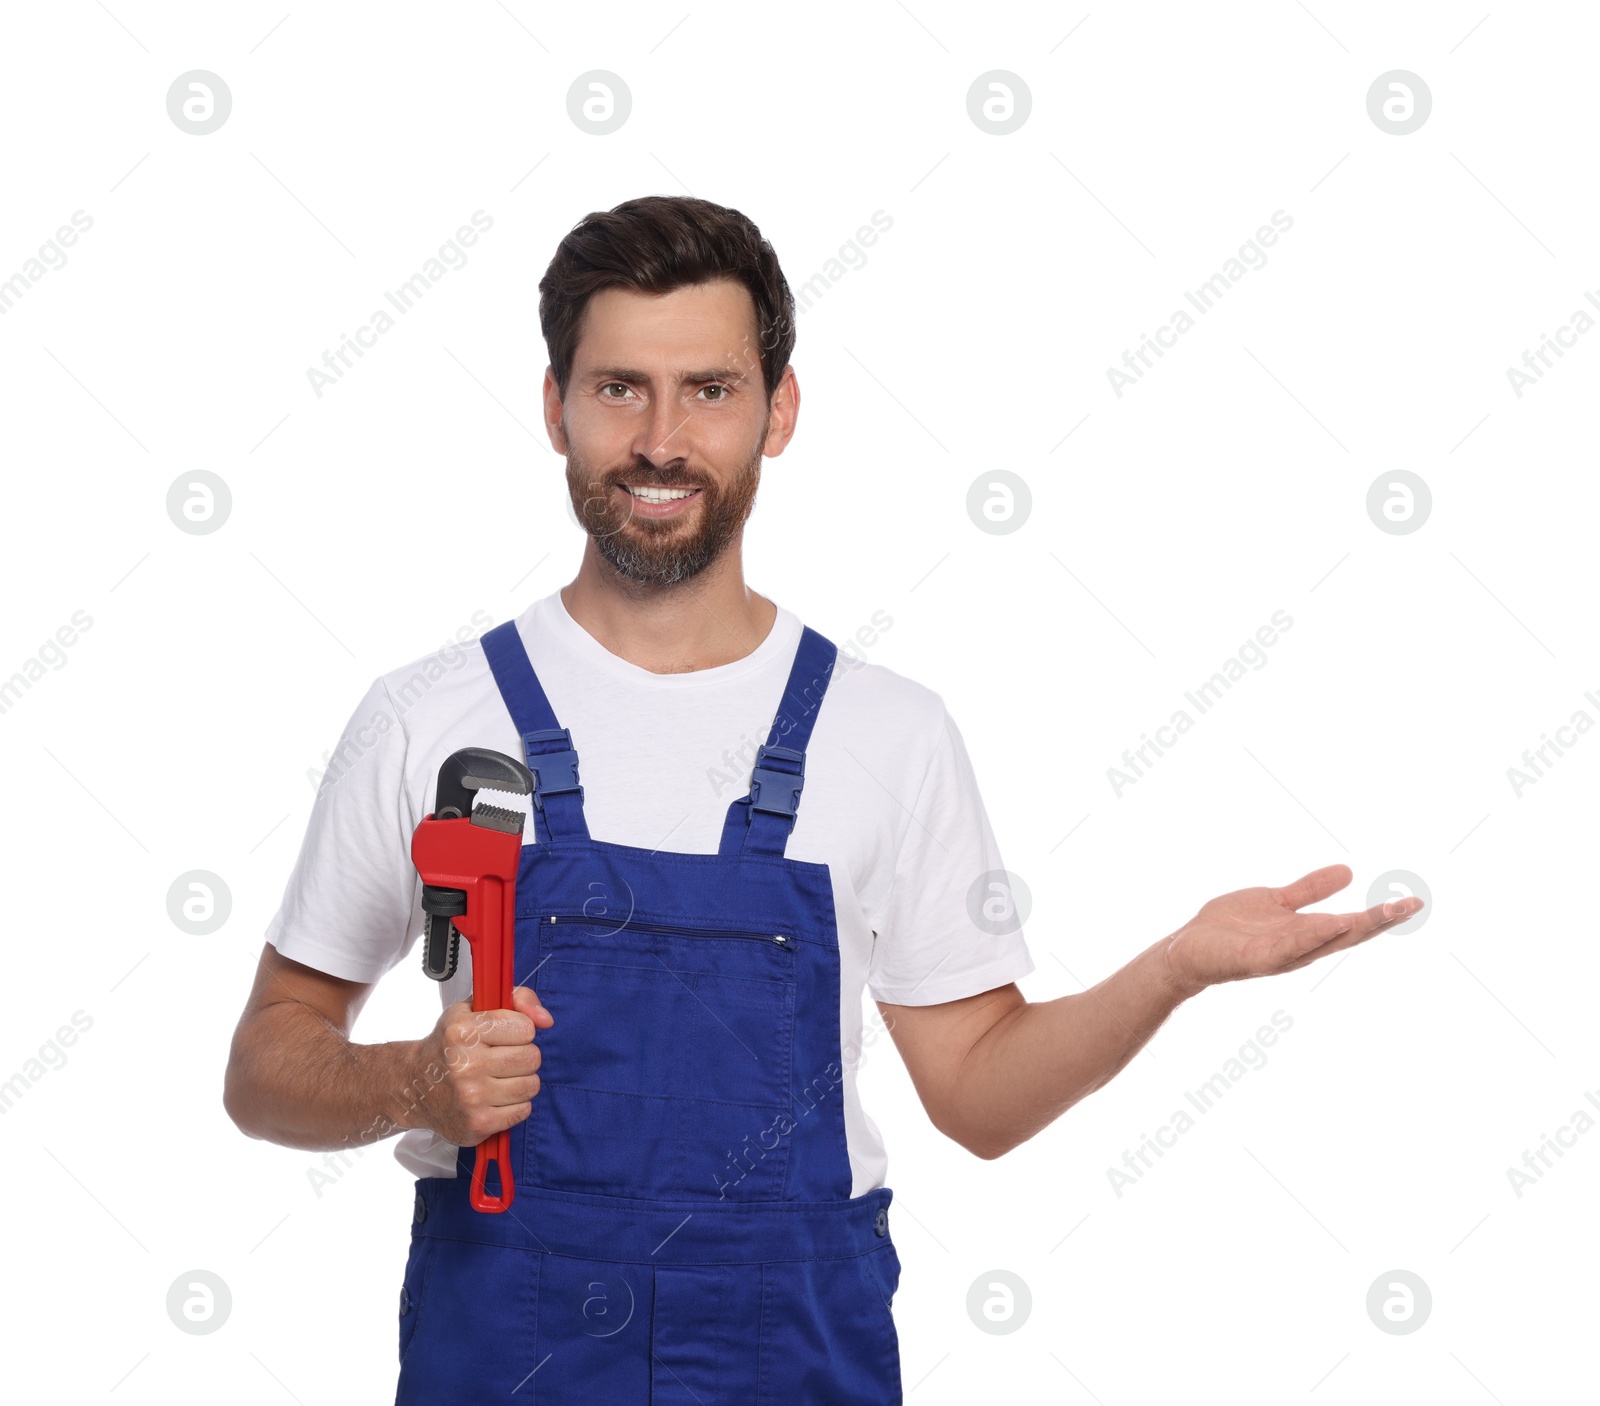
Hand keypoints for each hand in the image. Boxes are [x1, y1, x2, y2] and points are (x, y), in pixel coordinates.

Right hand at [410, 986, 553, 1146]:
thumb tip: (546, 1019)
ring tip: (498, 1078)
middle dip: (522, 1056)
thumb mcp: (474, 1008)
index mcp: (463, 1032)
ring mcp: (472, 1097)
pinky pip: (523, 1110)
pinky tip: (495, 1098)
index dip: (520, 1030)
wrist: (415, 1087)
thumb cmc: (450, 1046)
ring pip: (531, 1085)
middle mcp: (466, 1065)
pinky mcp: (479, 1123)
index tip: (503, 1035)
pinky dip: (514, 1105)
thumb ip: (517, 999)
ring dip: (520, 1081)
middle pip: (532, 1058)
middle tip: (501, 1058)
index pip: (525, 1028)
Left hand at [1162, 864, 1421, 998]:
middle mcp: (1301, 946)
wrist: (1188, 948)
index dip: (1383, 914)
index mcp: (1307, 932)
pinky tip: (1335, 922)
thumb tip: (1348, 871)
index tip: (1415, 900)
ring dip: (1356, 927)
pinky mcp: (1257, 958)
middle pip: (1348, 934)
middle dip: (1381, 921)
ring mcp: (1281, 954)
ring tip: (1386, 912)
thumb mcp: (1277, 901)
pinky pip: (1290, 947)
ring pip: (1325, 941)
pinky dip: (1314, 936)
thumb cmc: (1231, 928)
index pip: (1352, 923)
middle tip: (1413, 905)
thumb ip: (1309, 890)